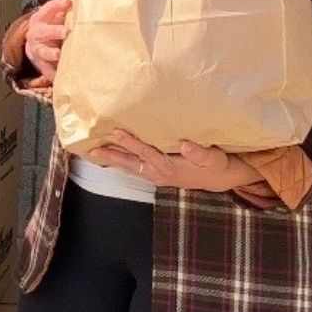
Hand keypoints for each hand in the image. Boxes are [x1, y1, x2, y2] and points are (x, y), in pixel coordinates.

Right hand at [24, 0, 71, 82]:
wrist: (34, 44)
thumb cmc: (49, 25)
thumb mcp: (52, 13)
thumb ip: (62, 3)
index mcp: (41, 18)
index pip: (48, 9)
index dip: (57, 5)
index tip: (68, 2)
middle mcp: (37, 34)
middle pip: (44, 31)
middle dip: (54, 31)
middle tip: (66, 31)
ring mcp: (38, 50)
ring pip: (43, 51)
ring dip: (51, 52)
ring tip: (58, 54)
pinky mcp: (42, 64)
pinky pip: (47, 70)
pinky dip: (52, 74)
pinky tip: (59, 77)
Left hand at [88, 130, 262, 191]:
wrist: (218, 179)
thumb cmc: (215, 165)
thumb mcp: (213, 158)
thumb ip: (199, 152)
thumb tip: (184, 145)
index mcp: (170, 167)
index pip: (146, 152)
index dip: (131, 142)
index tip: (117, 132)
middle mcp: (159, 173)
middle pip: (131, 163)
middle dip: (112, 155)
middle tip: (94, 149)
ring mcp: (156, 176)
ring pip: (130, 167)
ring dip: (113, 160)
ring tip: (94, 152)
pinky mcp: (155, 175)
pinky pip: (134, 169)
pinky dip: (121, 162)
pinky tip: (111, 156)